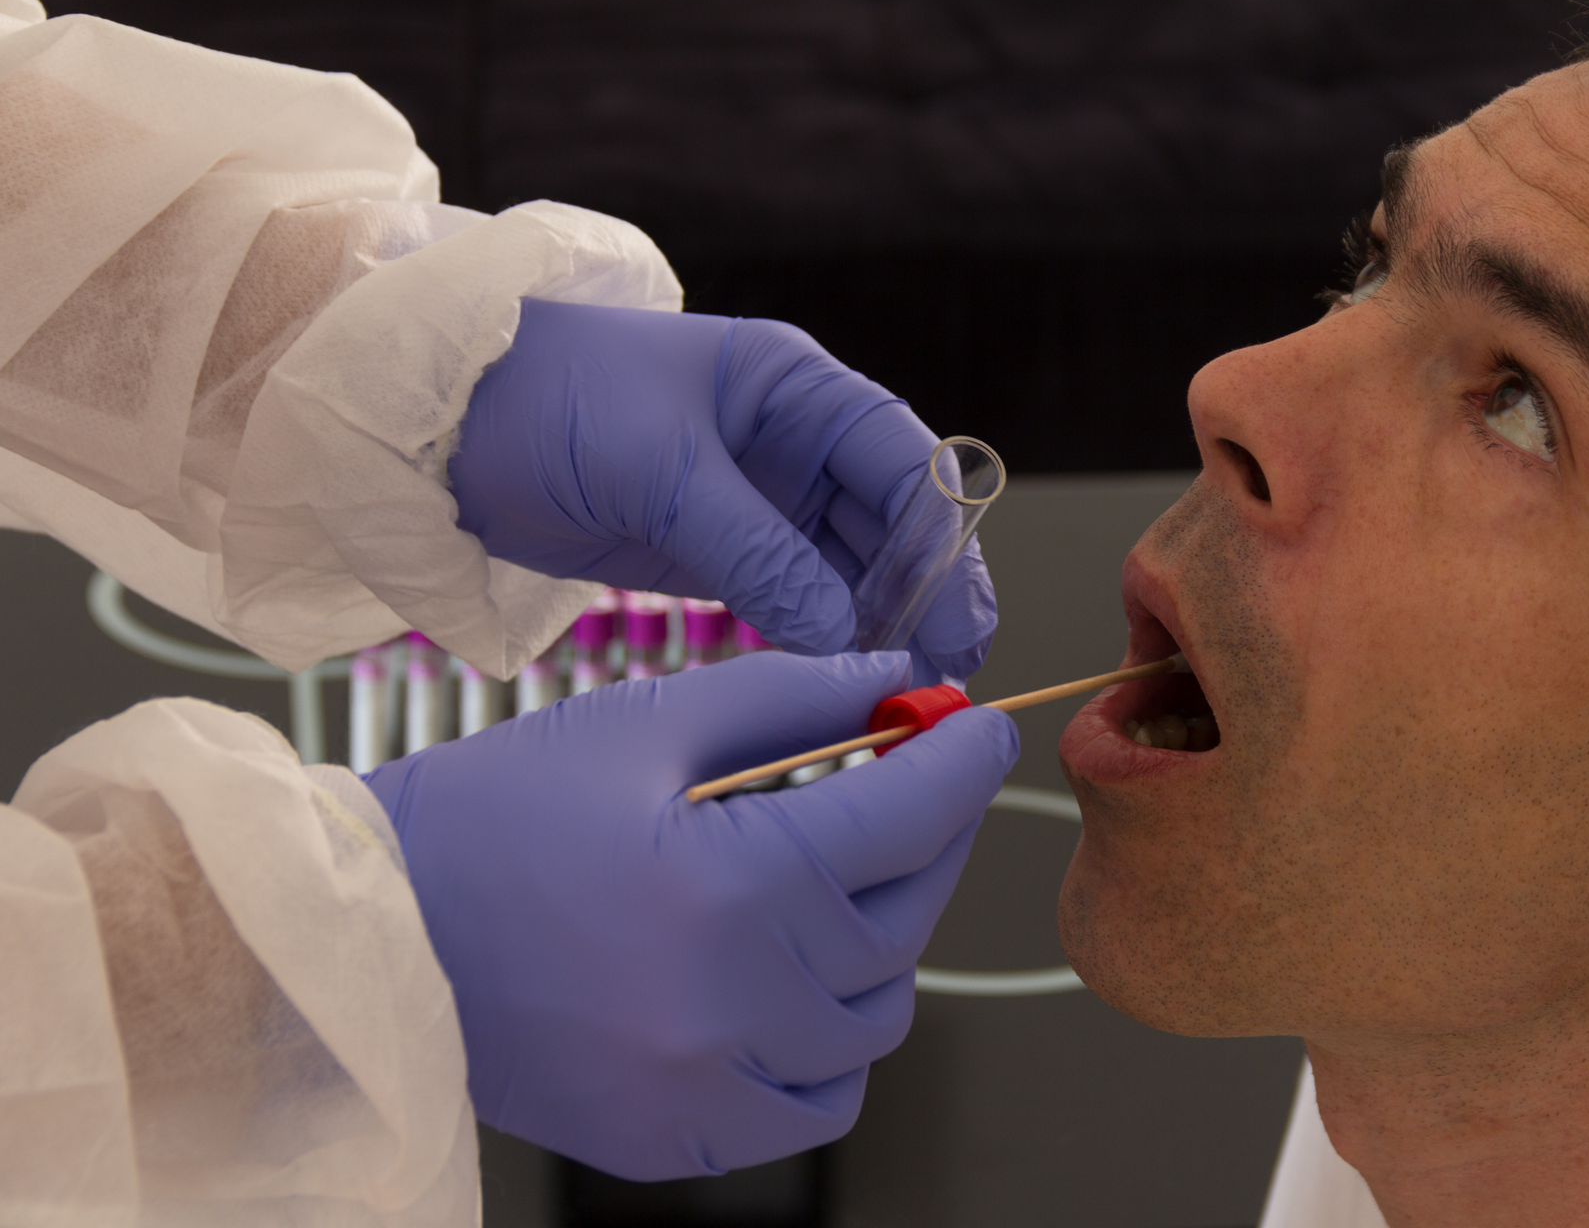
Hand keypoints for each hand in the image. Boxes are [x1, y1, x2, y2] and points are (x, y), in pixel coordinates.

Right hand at [362, 650, 1018, 1178]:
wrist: (375, 934)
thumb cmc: (496, 816)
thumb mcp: (643, 723)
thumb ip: (787, 697)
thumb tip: (893, 680)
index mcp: (727, 886)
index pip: (903, 815)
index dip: (958, 761)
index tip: (980, 729)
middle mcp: (734, 1003)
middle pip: (902, 914)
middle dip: (925, 837)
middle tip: (911, 785)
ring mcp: (711, 1088)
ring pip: (878, 1016)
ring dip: (882, 939)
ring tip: (833, 880)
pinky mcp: (683, 1139)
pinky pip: (821, 1101)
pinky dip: (832, 1040)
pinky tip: (794, 980)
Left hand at [449, 300, 995, 680]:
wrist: (435, 426)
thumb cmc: (548, 400)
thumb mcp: (659, 470)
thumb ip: (755, 550)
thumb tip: (840, 631)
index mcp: (791, 388)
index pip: (902, 460)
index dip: (942, 538)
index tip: (960, 614)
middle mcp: (788, 441)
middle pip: (889, 521)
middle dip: (922, 592)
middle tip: (946, 669)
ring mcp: (754, 498)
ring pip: (845, 566)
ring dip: (875, 622)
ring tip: (900, 685)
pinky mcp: (713, 549)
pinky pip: (789, 596)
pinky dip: (816, 635)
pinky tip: (835, 676)